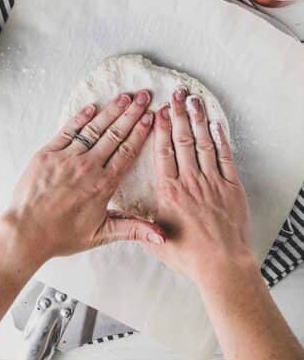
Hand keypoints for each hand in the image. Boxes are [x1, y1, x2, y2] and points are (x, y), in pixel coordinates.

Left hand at [1, 91, 163, 269]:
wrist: (26, 233)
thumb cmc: (61, 236)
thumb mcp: (100, 235)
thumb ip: (132, 230)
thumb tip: (161, 237)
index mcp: (104, 185)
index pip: (127, 151)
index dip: (140, 132)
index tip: (151, 116)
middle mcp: (88, 167)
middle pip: (115, 134)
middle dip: (131, 113)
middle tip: (143, 95)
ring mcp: (66, 158)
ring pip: (94, 128)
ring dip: (111, 110)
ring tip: (124, 96)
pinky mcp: (47, 154)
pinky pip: (68, 131)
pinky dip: (81, 118)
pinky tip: (92, 107)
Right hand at [148, 89, 257, 289]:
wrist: (221, 264)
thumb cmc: (188, 257)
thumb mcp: (156, 242)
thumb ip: (142, 225)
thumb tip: (127, 217)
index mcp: (169, 193)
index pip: (163, 154)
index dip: (160, 130)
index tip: (158, 112)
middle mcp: (190, 183)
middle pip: (183, 141)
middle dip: (179, 116)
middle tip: (176, 95)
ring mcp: (213, 183)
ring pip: (204, 144)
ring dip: (199, 120)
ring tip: (195, 100)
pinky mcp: (231, 188)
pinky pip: (225, 157)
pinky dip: (221, 139)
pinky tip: (217, 124)